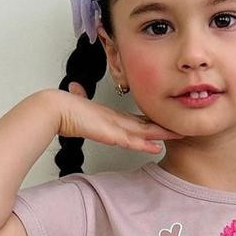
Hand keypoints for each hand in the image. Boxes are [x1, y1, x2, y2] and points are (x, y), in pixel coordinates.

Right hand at [53, 82, 184, 154]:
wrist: (53, 108)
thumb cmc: (61, 108)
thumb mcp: (75, 104)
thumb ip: (79, 99)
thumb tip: (75, 90)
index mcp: (108, 115)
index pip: (135, 119)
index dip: (151, 121)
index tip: (164, 122)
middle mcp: (115, 119)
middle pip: (145, 123)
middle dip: (164, 126)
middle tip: (182, 127)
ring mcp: (113, 126)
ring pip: (143, 131)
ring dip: (162, 134)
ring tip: (180, 135)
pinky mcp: (109, 134)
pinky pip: (132, 140)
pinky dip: (145, 143)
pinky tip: (157, 146)